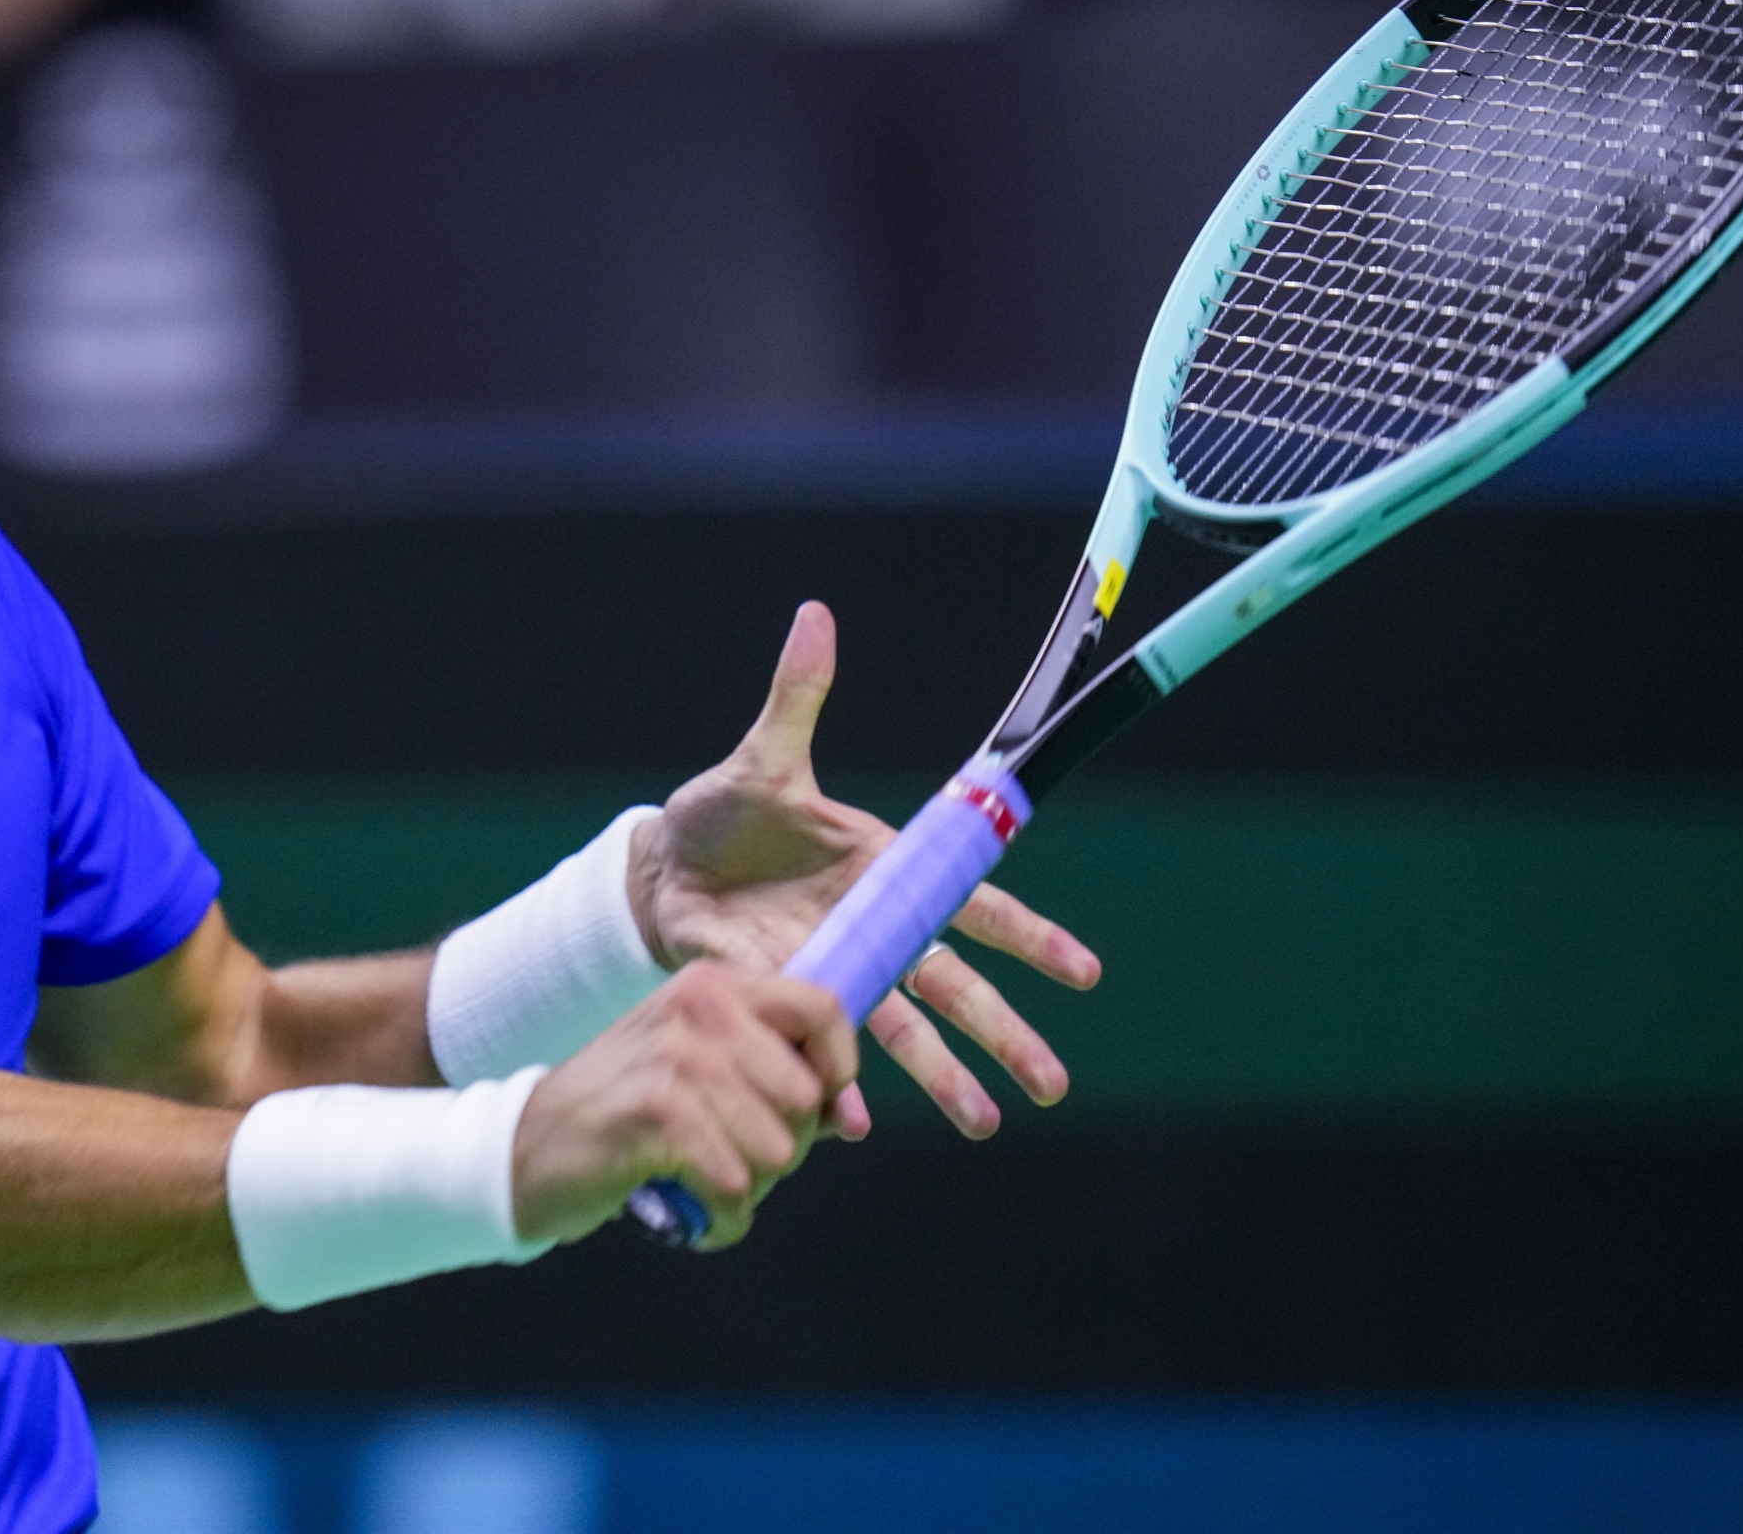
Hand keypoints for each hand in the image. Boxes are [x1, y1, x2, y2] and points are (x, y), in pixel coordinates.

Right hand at [509, 961, 855, 1249]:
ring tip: (705, 1182)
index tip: (818, 1110)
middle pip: (806, 1096)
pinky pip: (735, 1184)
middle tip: (733, 1159)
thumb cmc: (630, 1114)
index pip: (824, 1009)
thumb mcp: (703, 1071)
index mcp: (716, 984)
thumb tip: (852, 1120)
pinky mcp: (653, 1112)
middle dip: (784, 1148)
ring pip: (777, 1149)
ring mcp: (674, 1056)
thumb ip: (779, 1083)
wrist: (528, 1147)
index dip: (839, 1069)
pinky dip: (722, 1218)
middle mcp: (698, 1006)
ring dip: (750, 1188)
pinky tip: (691, 1212)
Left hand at [626, 601, 1102, 1140]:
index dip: (1028, 937)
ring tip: (986, 1125)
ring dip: (946, 1081)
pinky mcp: (790, 1002)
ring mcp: (838, 971)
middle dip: (1007, 1034)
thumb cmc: (720, 813)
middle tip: (1055, 1085)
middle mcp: (875, 929)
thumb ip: (797, 698)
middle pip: (956, 987)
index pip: (973, 904)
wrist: (659, 869)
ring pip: (906, 1034)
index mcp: (884, 868)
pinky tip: (850, 1125)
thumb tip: (816, 616)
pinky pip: (827, 1051)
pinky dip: (840, 1088)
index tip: (1083, 973)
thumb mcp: (760, 760)